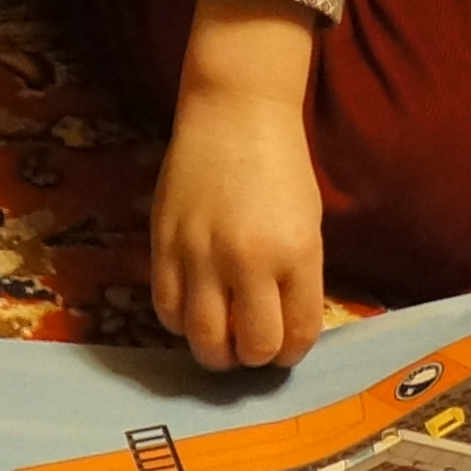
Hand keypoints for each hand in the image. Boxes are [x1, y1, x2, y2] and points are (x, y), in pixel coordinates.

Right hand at [152, 0, 326, 369]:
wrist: (234, 112)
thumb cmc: (281, 166)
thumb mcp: (307, 225)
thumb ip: (296, 278)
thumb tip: (279, 328)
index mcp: (296, 255)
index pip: (297, 335)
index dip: (291, 353)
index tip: (283, 348)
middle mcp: (249, 261)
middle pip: (251, 347)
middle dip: (254, 358)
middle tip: (250, 345)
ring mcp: (201, 253)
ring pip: (203, 338)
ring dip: (215, 349)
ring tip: (220, 337)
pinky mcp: (164, 243)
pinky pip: (166, 308)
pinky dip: (180, 321)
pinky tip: (191, 309)